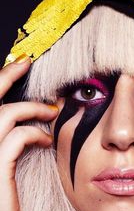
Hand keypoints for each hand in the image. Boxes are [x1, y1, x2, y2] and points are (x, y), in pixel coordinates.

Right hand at [0, 54, 57, 210]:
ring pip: (6, 115)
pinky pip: (18, 138)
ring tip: (51, 112)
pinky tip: (48, 139)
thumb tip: (28, 127)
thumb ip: (6, 147)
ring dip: (32, 109)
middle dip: (6, 75)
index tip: (16, 67)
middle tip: (26, 63)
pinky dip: (36, 133)